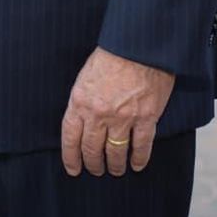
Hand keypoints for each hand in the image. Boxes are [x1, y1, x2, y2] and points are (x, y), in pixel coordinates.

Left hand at [61, 47, 174, 178]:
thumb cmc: (111, 55)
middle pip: (92, 149)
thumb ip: (82, 101)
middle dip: (93, 164)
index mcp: (80, 101)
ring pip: (115, 152)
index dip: (71, 157)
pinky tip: (137, 165)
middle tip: (96, 170)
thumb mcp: (85, 76)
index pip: (70, 137)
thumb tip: (82, 122)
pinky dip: (139, 159)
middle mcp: (99, 114)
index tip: (73, 169)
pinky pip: (141, 146)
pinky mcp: (146, 117)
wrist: (139, 45)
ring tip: (115, 170)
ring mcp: (123, 118)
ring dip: (115, 165)